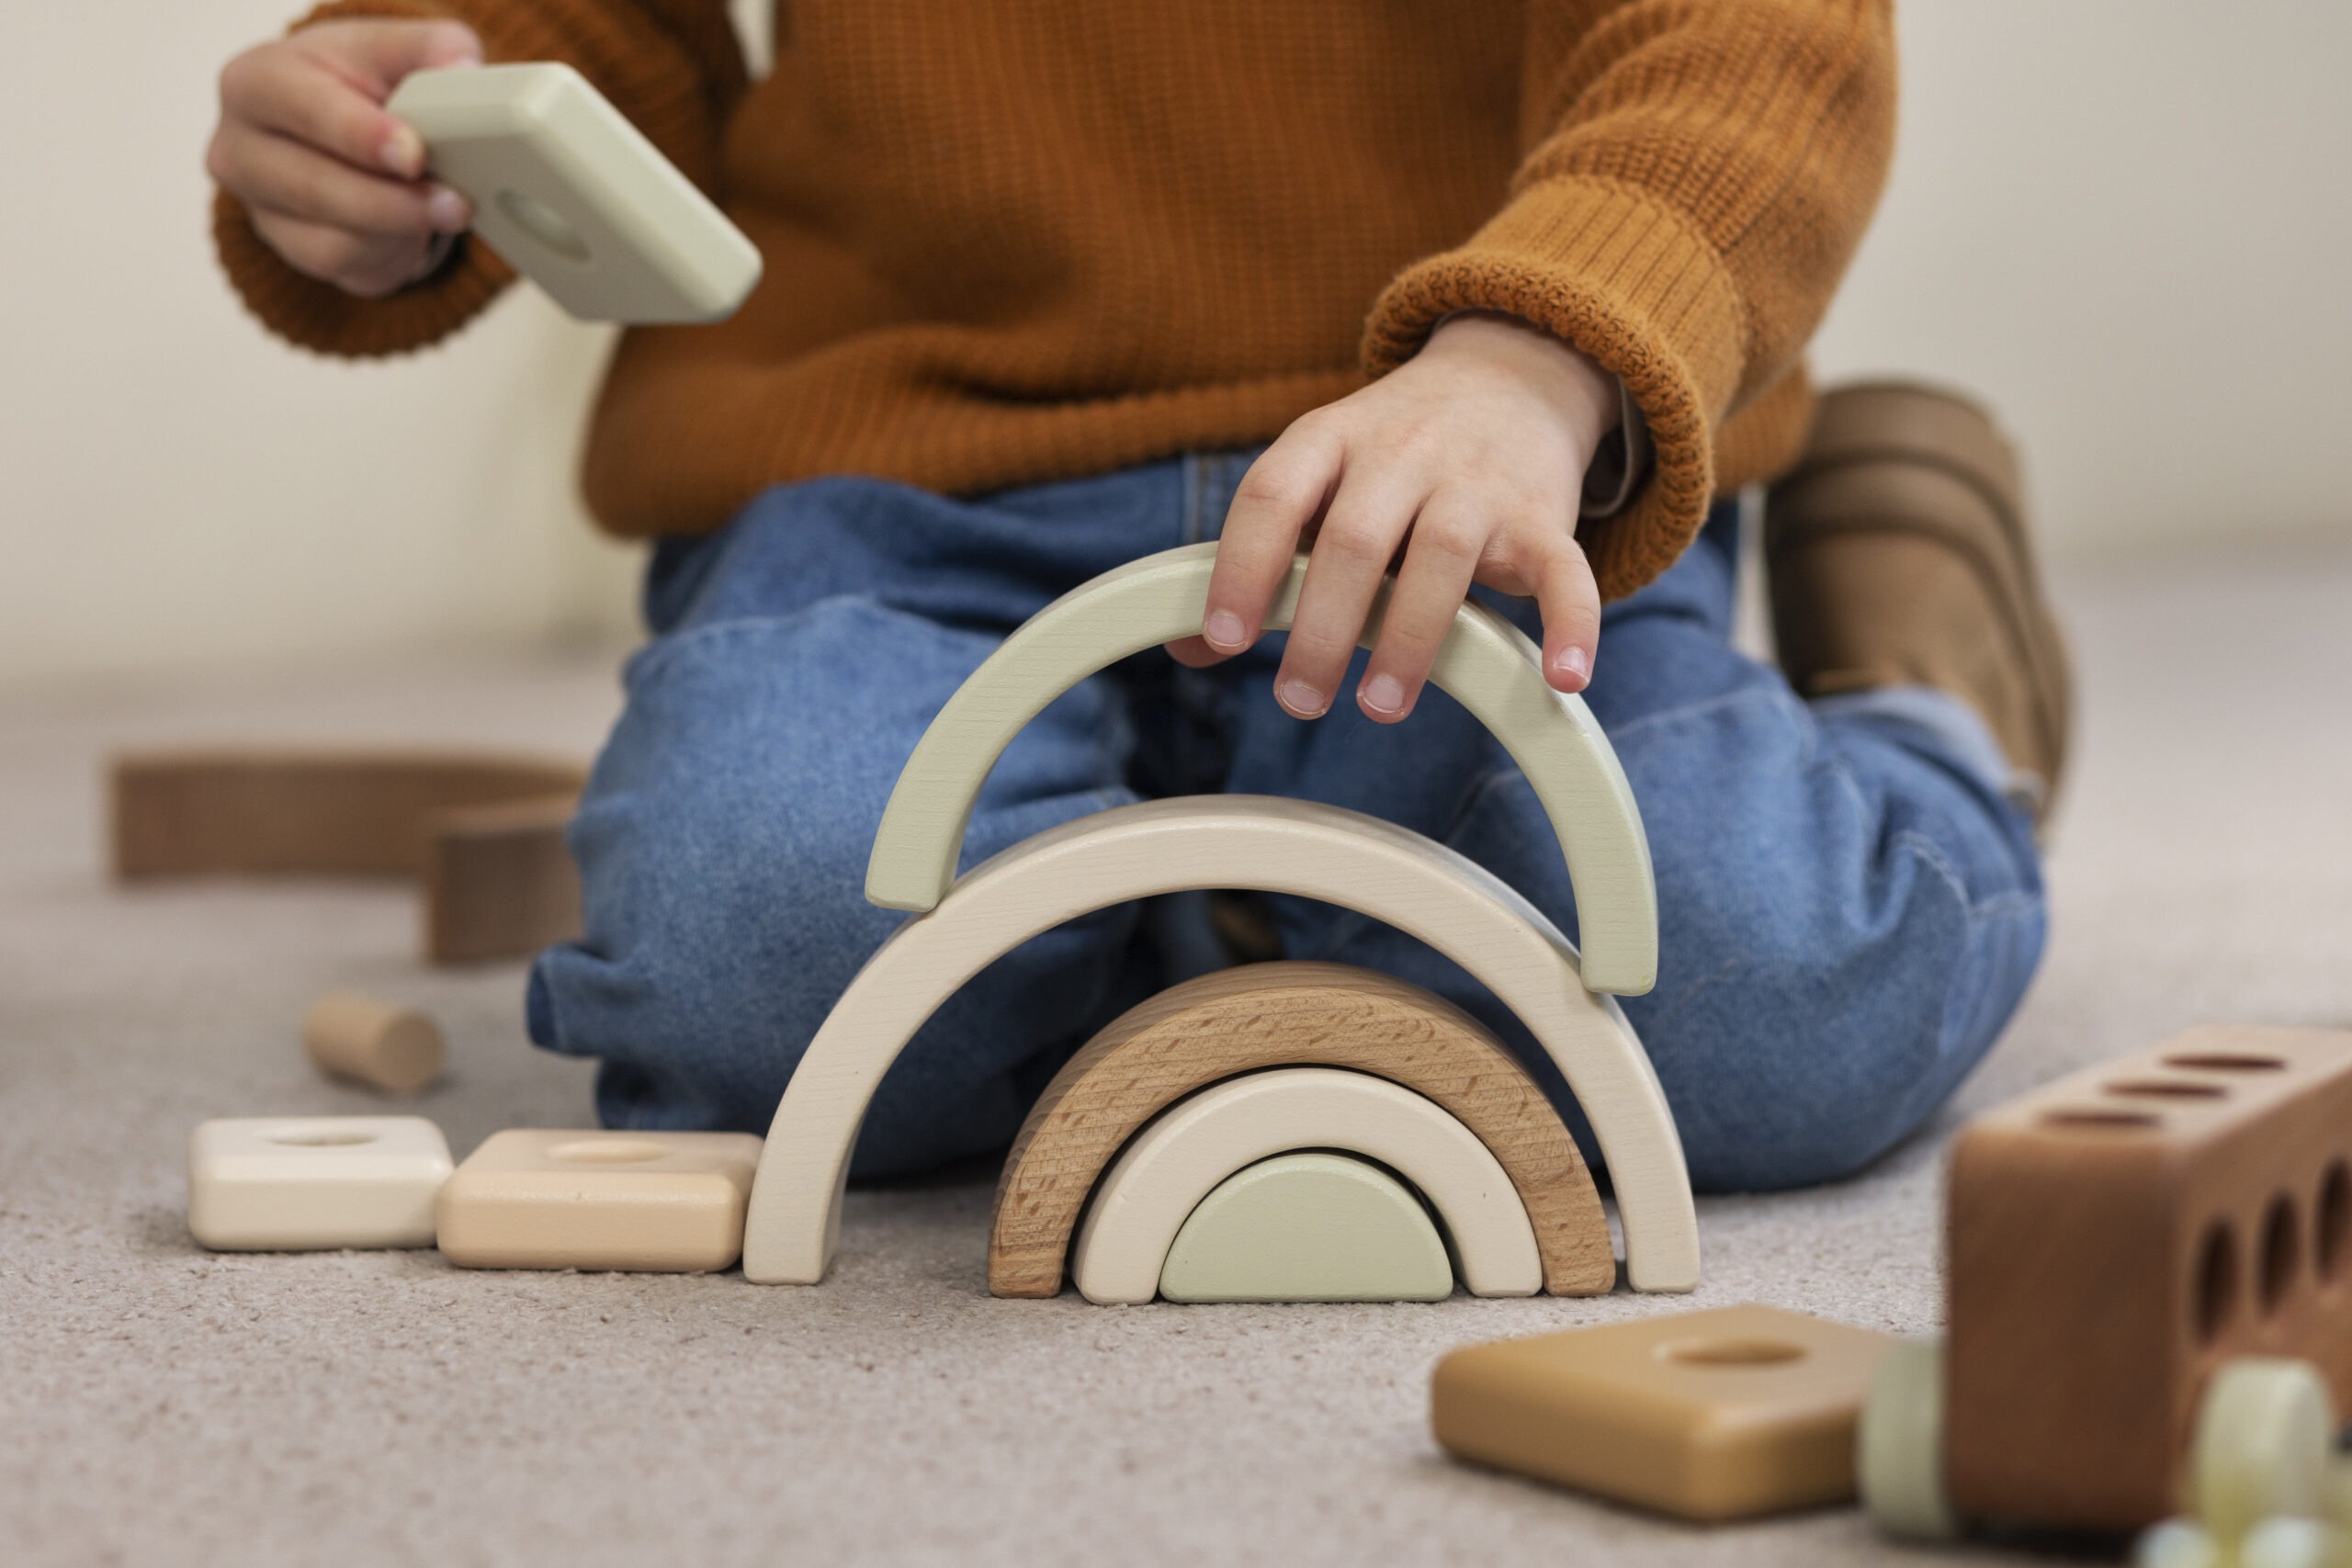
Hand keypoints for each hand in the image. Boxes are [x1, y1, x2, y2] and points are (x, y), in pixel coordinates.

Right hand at [207, 19, 484, 297]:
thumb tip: (461, 69)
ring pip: (328, 238)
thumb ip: (431, 48)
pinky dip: (387, 252)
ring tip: (446, 210)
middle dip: (393, 200)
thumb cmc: (360, 83)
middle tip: (454, 203)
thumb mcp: (395, 51)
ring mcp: (257, 203)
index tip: (412, 154)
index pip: (305, 109)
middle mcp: (239, 144)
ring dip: (398, 230)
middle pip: (313, 184)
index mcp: (258, 79)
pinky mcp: (284, 246)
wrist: (341, 129)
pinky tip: (411, 229)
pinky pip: (341, 264)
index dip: (361, 134)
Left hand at [1170, 311, 1620, 721]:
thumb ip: (1260, 556)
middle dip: (1322, 626)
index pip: (1272, 495)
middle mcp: (1401, 452)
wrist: (1512, 375)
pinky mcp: (1546, 515)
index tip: (1225, 639)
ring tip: (1380, 706)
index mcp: (1329, 440)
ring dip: (1409, 638)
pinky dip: (1571, 623)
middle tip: (1298, 700)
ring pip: (1442, 556)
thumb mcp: (1317, 480)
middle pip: (1354, 537)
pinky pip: (1563, 569)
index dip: (1242, 566)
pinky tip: (1564, 679)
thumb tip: (1189, 648)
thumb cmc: (1390, 455)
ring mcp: (1477, 482)